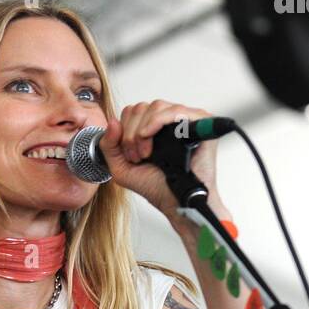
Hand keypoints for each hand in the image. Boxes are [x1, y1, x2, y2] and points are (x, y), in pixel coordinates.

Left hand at [97, 101, 223, 220]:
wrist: (176, 202)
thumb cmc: (155, 187)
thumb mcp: (121, 168)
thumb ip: (109, 146)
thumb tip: (112, 121)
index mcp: (153, 127)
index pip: (133, 111)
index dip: (125, 131)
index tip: (129, 155)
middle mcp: (170, 120)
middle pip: (142, 107)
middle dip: (131, 133)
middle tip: (137, 157)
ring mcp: (186, 119)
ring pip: (155, 106)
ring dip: (142, 131)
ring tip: (146, 154)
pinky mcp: (200, 121)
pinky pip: (173, 110)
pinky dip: (156, 122)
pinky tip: (149, 140)